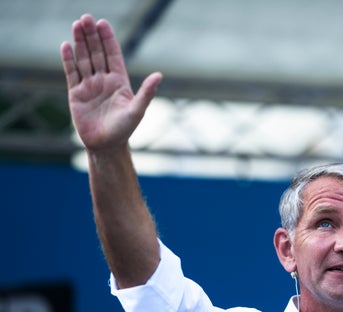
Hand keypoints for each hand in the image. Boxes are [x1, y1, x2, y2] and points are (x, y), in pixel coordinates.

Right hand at [60, 14, 161, 152]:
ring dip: (80, 42)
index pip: (113, 55)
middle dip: (92, 36)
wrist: (106, 146)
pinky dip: (68, 59)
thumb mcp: (137, 110)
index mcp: (120, 82)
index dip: (108, 40)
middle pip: (97, 53)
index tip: (103, 23)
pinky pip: (72, 73)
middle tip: (86, 18)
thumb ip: (147, 92)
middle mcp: (104, 80)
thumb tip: (159, 75)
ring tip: (76, 24)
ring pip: (84, 59)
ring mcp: (90, 86)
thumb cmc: (124, 130)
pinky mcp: (76, 94)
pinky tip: (66, 45)